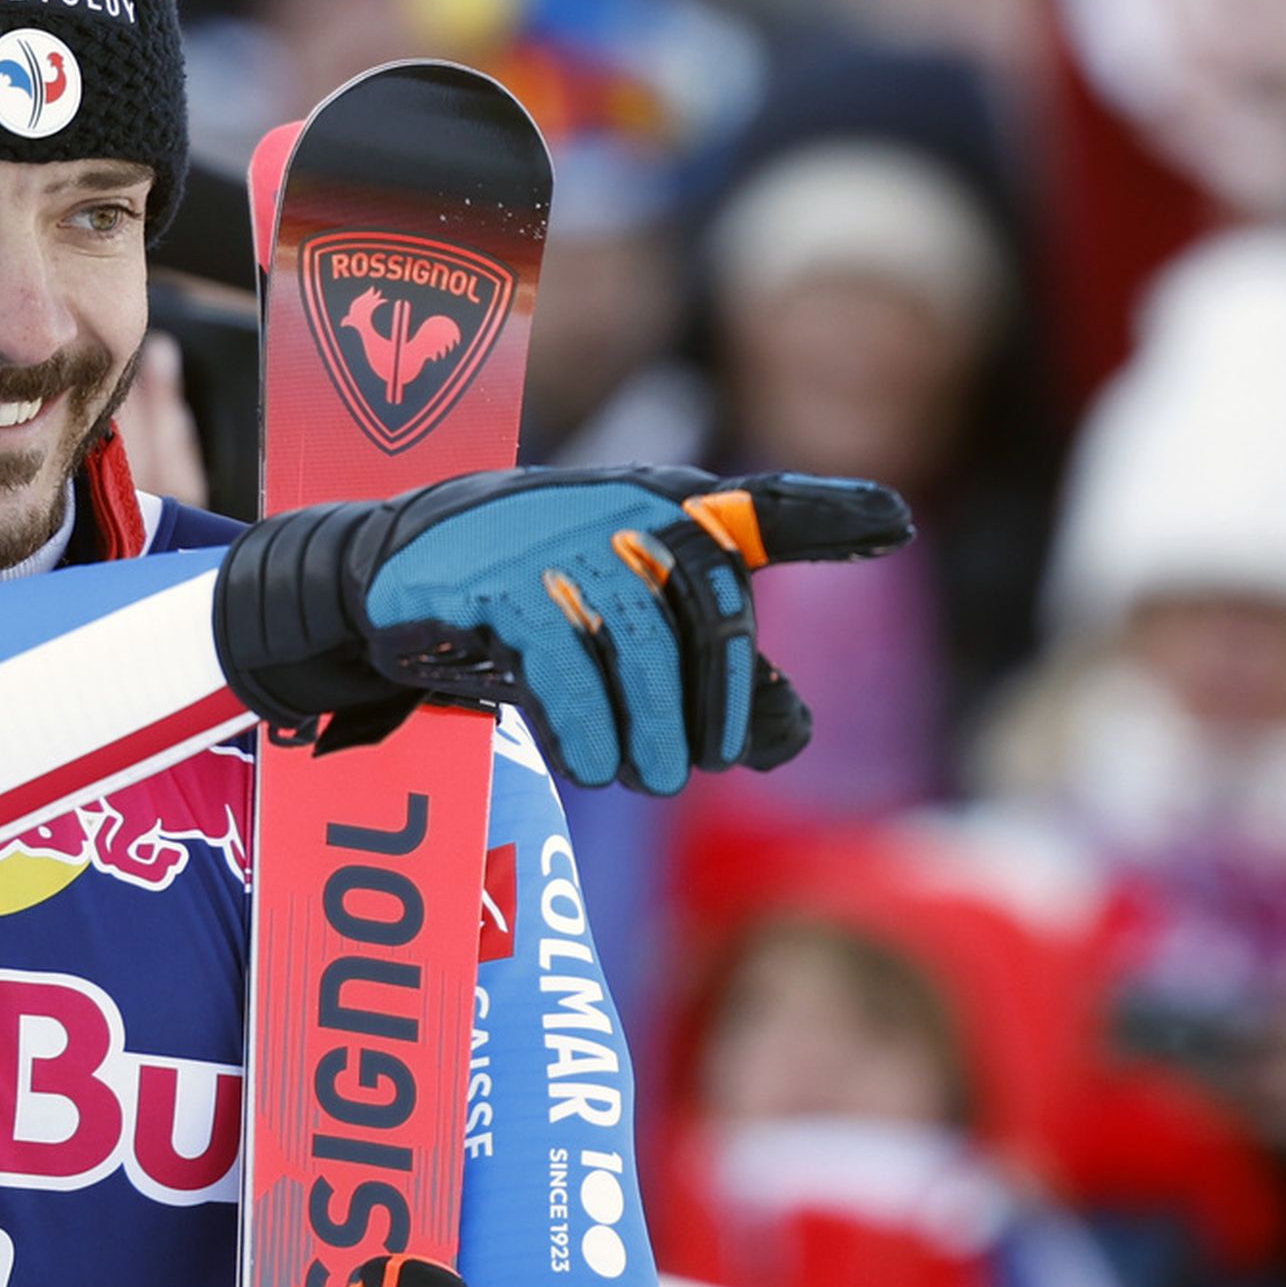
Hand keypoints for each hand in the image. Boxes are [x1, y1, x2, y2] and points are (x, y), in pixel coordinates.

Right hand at [213, 466, 911, 793]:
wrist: (390, 591)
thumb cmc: (525, 612)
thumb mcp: (623, 645)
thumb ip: (714, 684)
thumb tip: (789, 737)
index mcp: (662, 507)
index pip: (759, 506)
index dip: (826, 513)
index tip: (895, 523)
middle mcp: (617, 506)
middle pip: (709, 598)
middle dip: (721, 692)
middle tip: (708, 763)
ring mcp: (553, 533)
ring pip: (638, 638)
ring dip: (652, 725)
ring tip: (646, 780)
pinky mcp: (493, 576)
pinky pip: (564, 661)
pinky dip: (587, 723)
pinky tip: (594, 763)